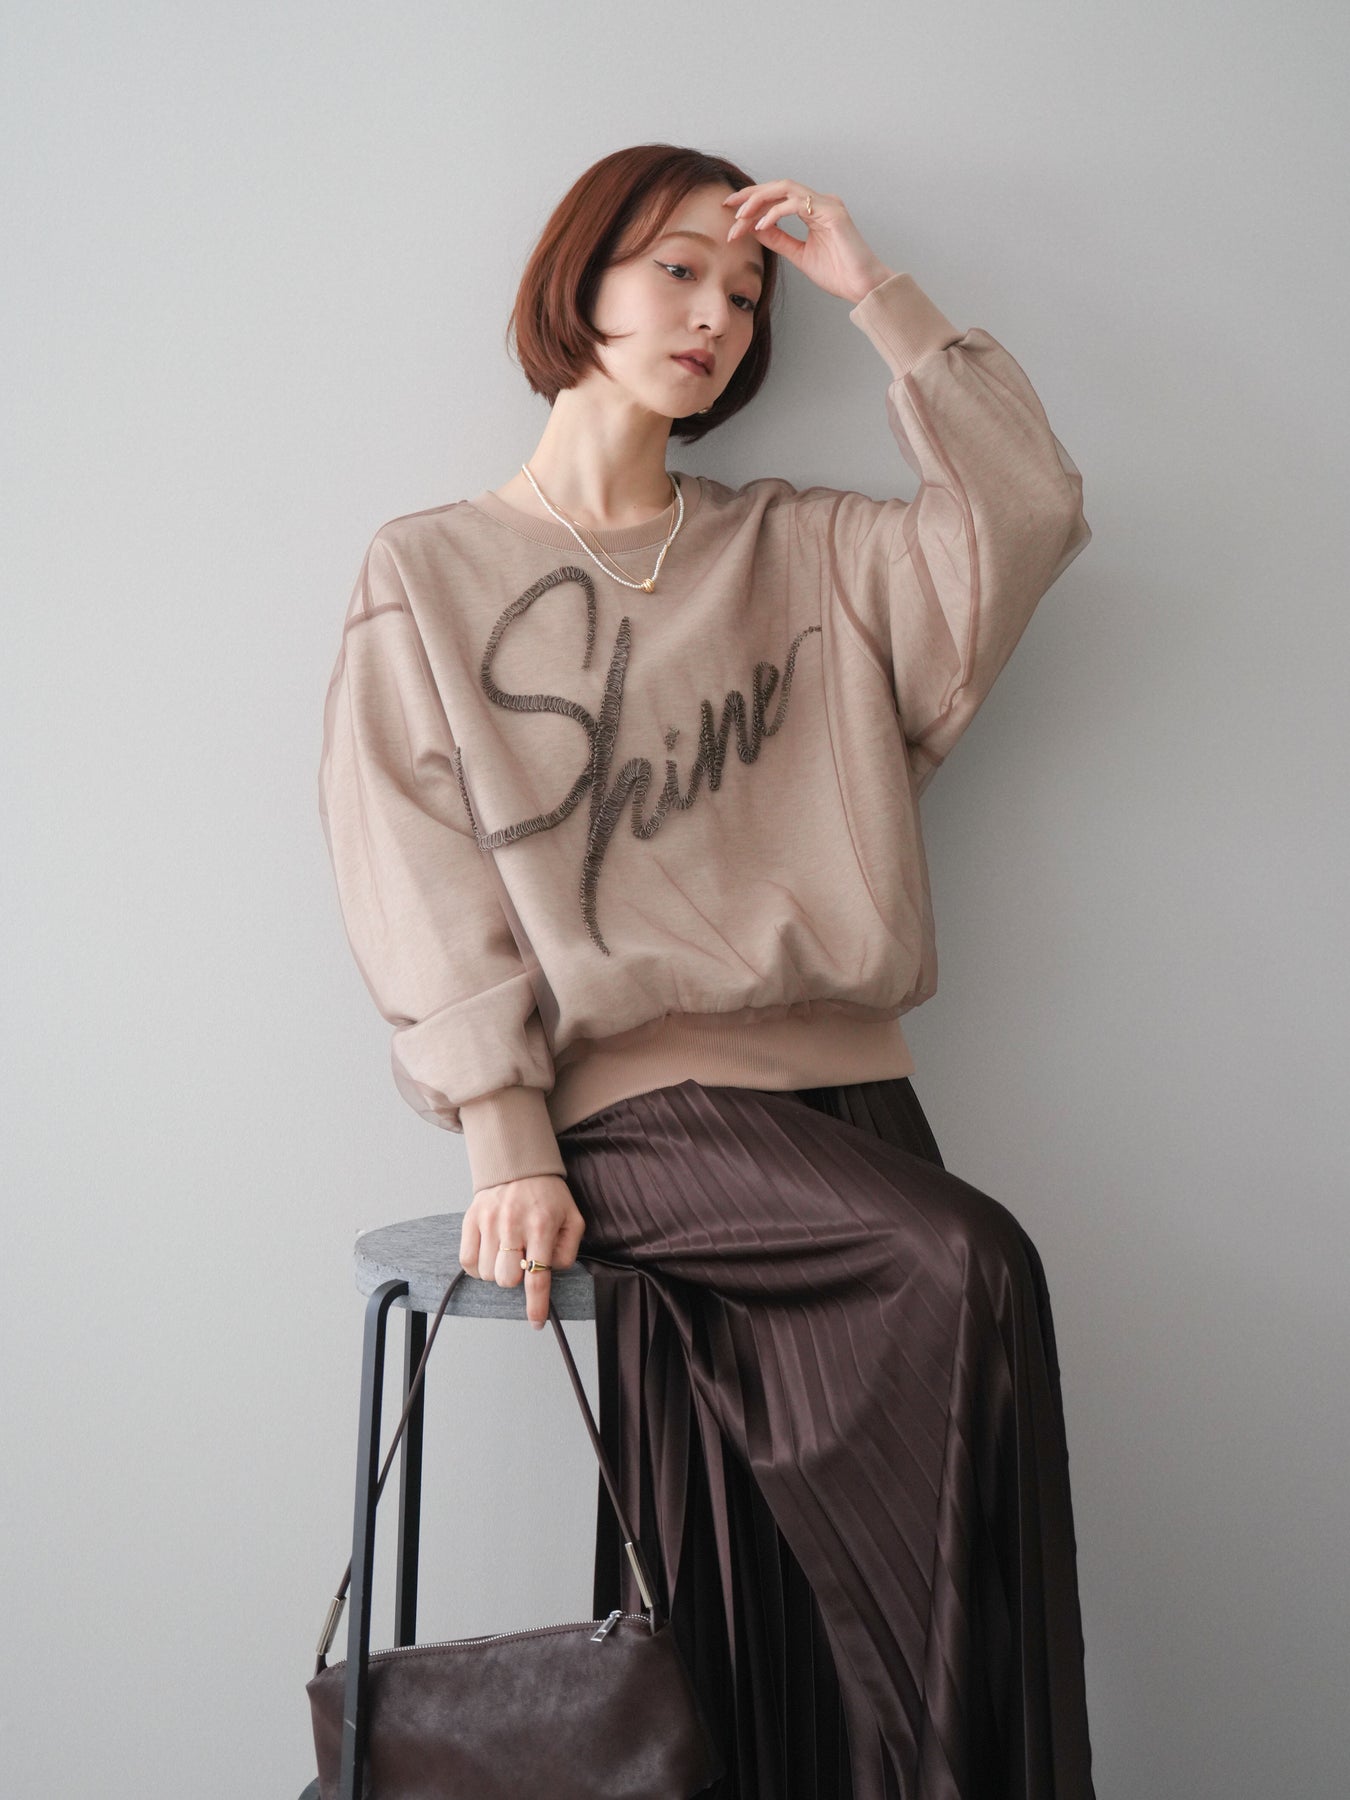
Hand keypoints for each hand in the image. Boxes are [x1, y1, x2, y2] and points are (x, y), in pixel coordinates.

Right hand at [459, 1173, 587, 1329]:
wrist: (518, 1164)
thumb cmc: (547, 1195)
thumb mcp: (572, 1218)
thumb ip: (568, 1249)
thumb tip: (552, 1270)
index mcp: (541, 1227)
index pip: (537, 1277)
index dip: (536, 1305)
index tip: (536, 1322)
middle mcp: (513, 1226)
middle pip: (506, 1279)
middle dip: (515, 1280)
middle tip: (521, 1263)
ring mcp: (489, 1222)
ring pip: (485, 1273)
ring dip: (496, 1272)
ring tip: (506, 1254)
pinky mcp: (470, 1219)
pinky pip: (466, 1260)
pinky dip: (476, 1267)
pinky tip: (489, 1256)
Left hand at [721, 180, 894, 304]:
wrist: (862, 286)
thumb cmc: (838, 274)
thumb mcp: (799, 255)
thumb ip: (779, 239)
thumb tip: (755, 228)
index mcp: (813, 210)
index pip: (778, 197)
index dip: (753, 201)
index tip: (731, 212)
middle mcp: (820, 202)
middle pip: (778, 187)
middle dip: (751, 194)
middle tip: (728, 204)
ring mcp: (827, 204)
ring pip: (785, 189)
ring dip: (759, 201)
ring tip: (740, 217)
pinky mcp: (832, 212)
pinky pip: (796, 204)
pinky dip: (775, 213)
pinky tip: (760, 225)